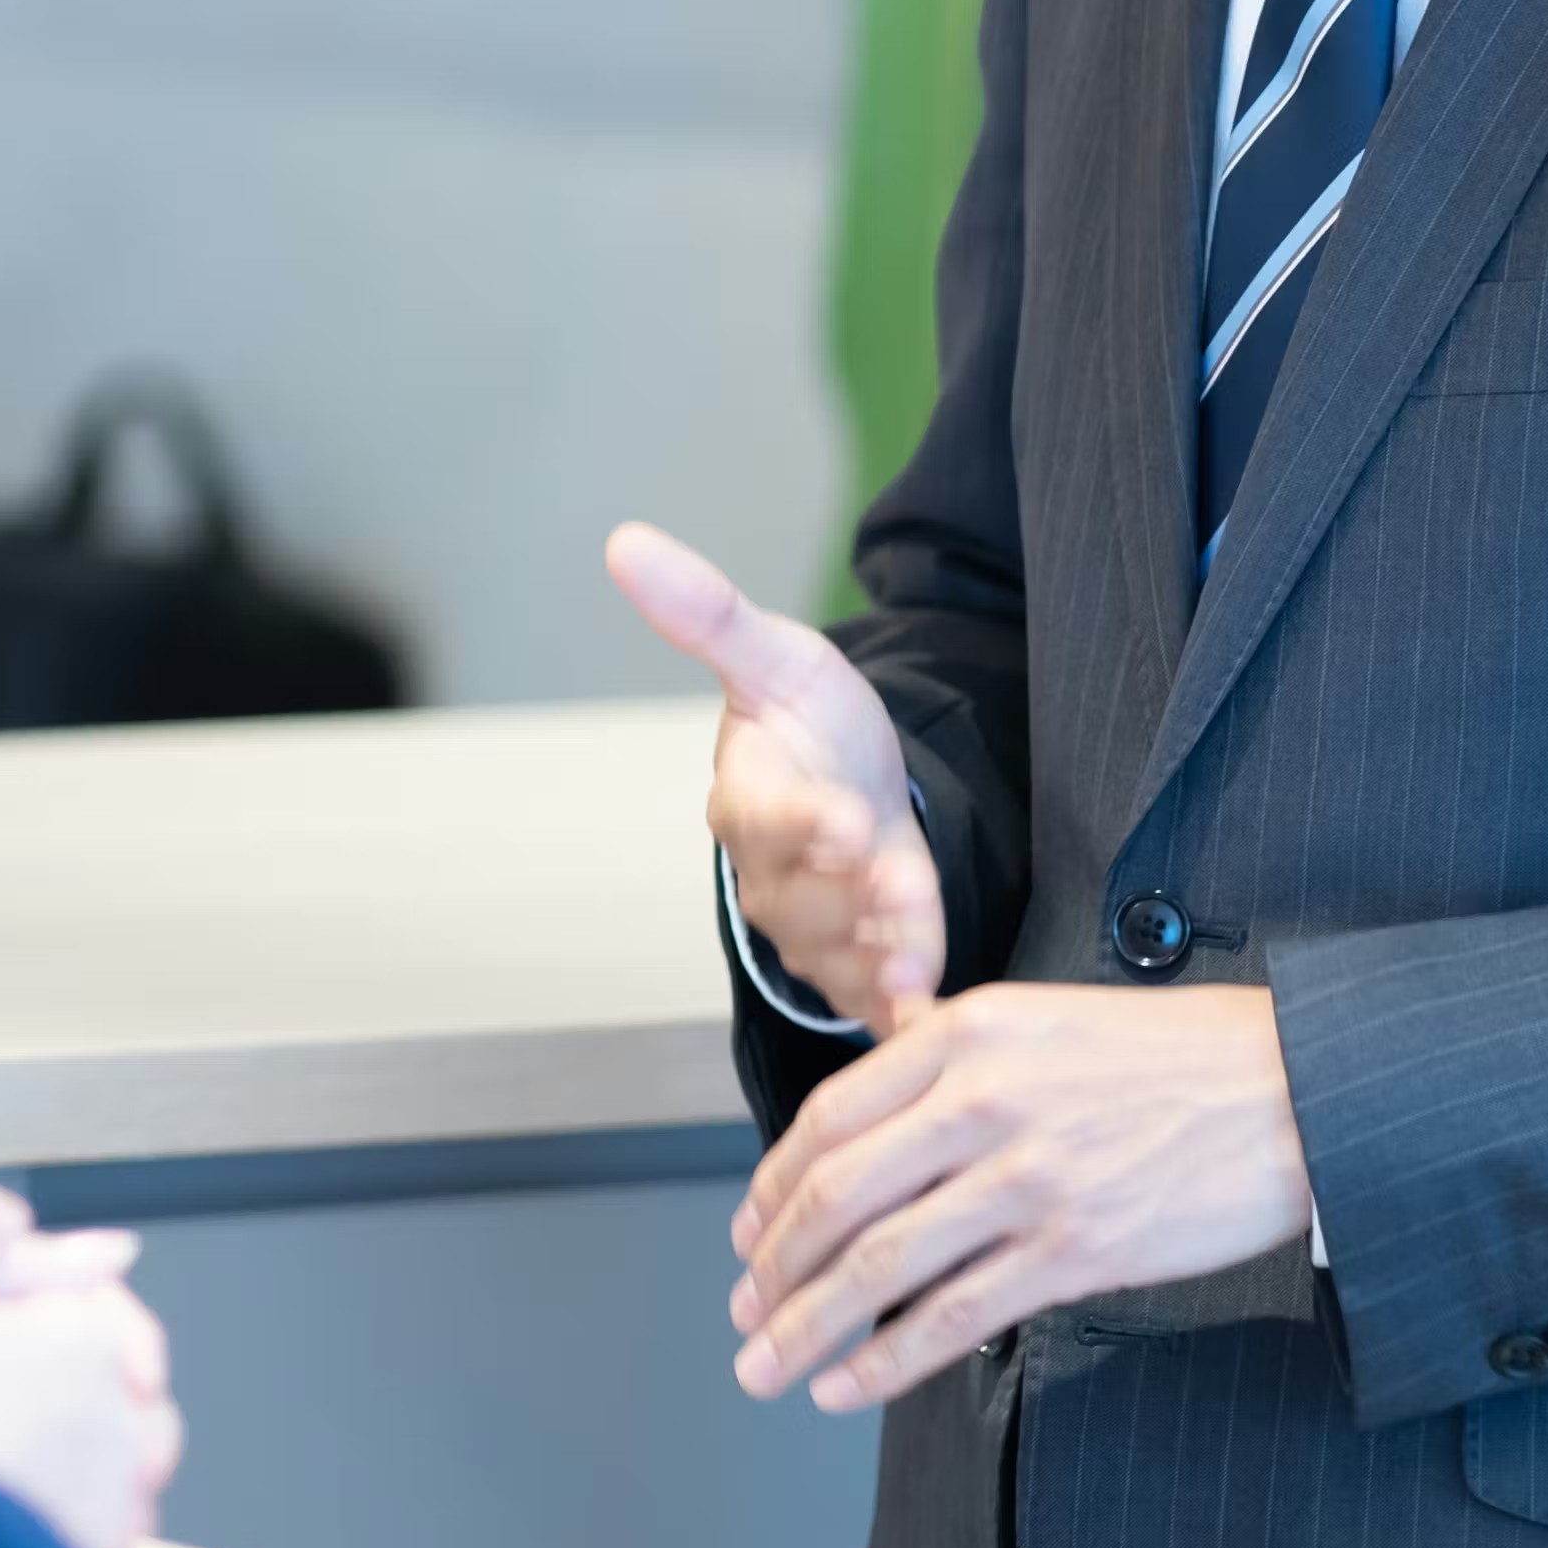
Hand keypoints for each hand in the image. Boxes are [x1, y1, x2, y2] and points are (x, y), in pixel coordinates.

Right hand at [608, 521, 943, 1031]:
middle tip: (893, 886)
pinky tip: (923, 1006)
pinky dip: (893, 1006)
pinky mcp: (857, 963)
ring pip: (836, 952)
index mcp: (748, 798)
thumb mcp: (777, 658)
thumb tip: (625, 541)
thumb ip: (710, 612)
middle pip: (800, 898)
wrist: (857, 781)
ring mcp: (812, 924)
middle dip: (849, 897)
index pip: (764, 815)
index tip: (842, 819)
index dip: (801, 822)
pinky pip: (868, 995)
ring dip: (878, 953)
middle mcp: (770, 871)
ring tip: (914, 956)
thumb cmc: (810, 720)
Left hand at [725, 986, 1313, 1411]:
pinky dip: (888, 1358)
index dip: (772, 1189)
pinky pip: (955, 1315)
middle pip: (838, 1196)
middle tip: (741, 1316)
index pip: (830, 1121)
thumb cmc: (1174, 1057)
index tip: (747, 1235)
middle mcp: (980, 1102)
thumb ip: (953, 1057)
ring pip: (881, 1263)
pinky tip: (848, 1386)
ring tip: (766, 1367)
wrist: (1296, 1088)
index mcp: (964, 1035)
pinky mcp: (1076, 1249)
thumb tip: (875, 1106)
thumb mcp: (1042, 1019)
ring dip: (808, 1325)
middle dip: (773, 1267)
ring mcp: (1027, 1179)